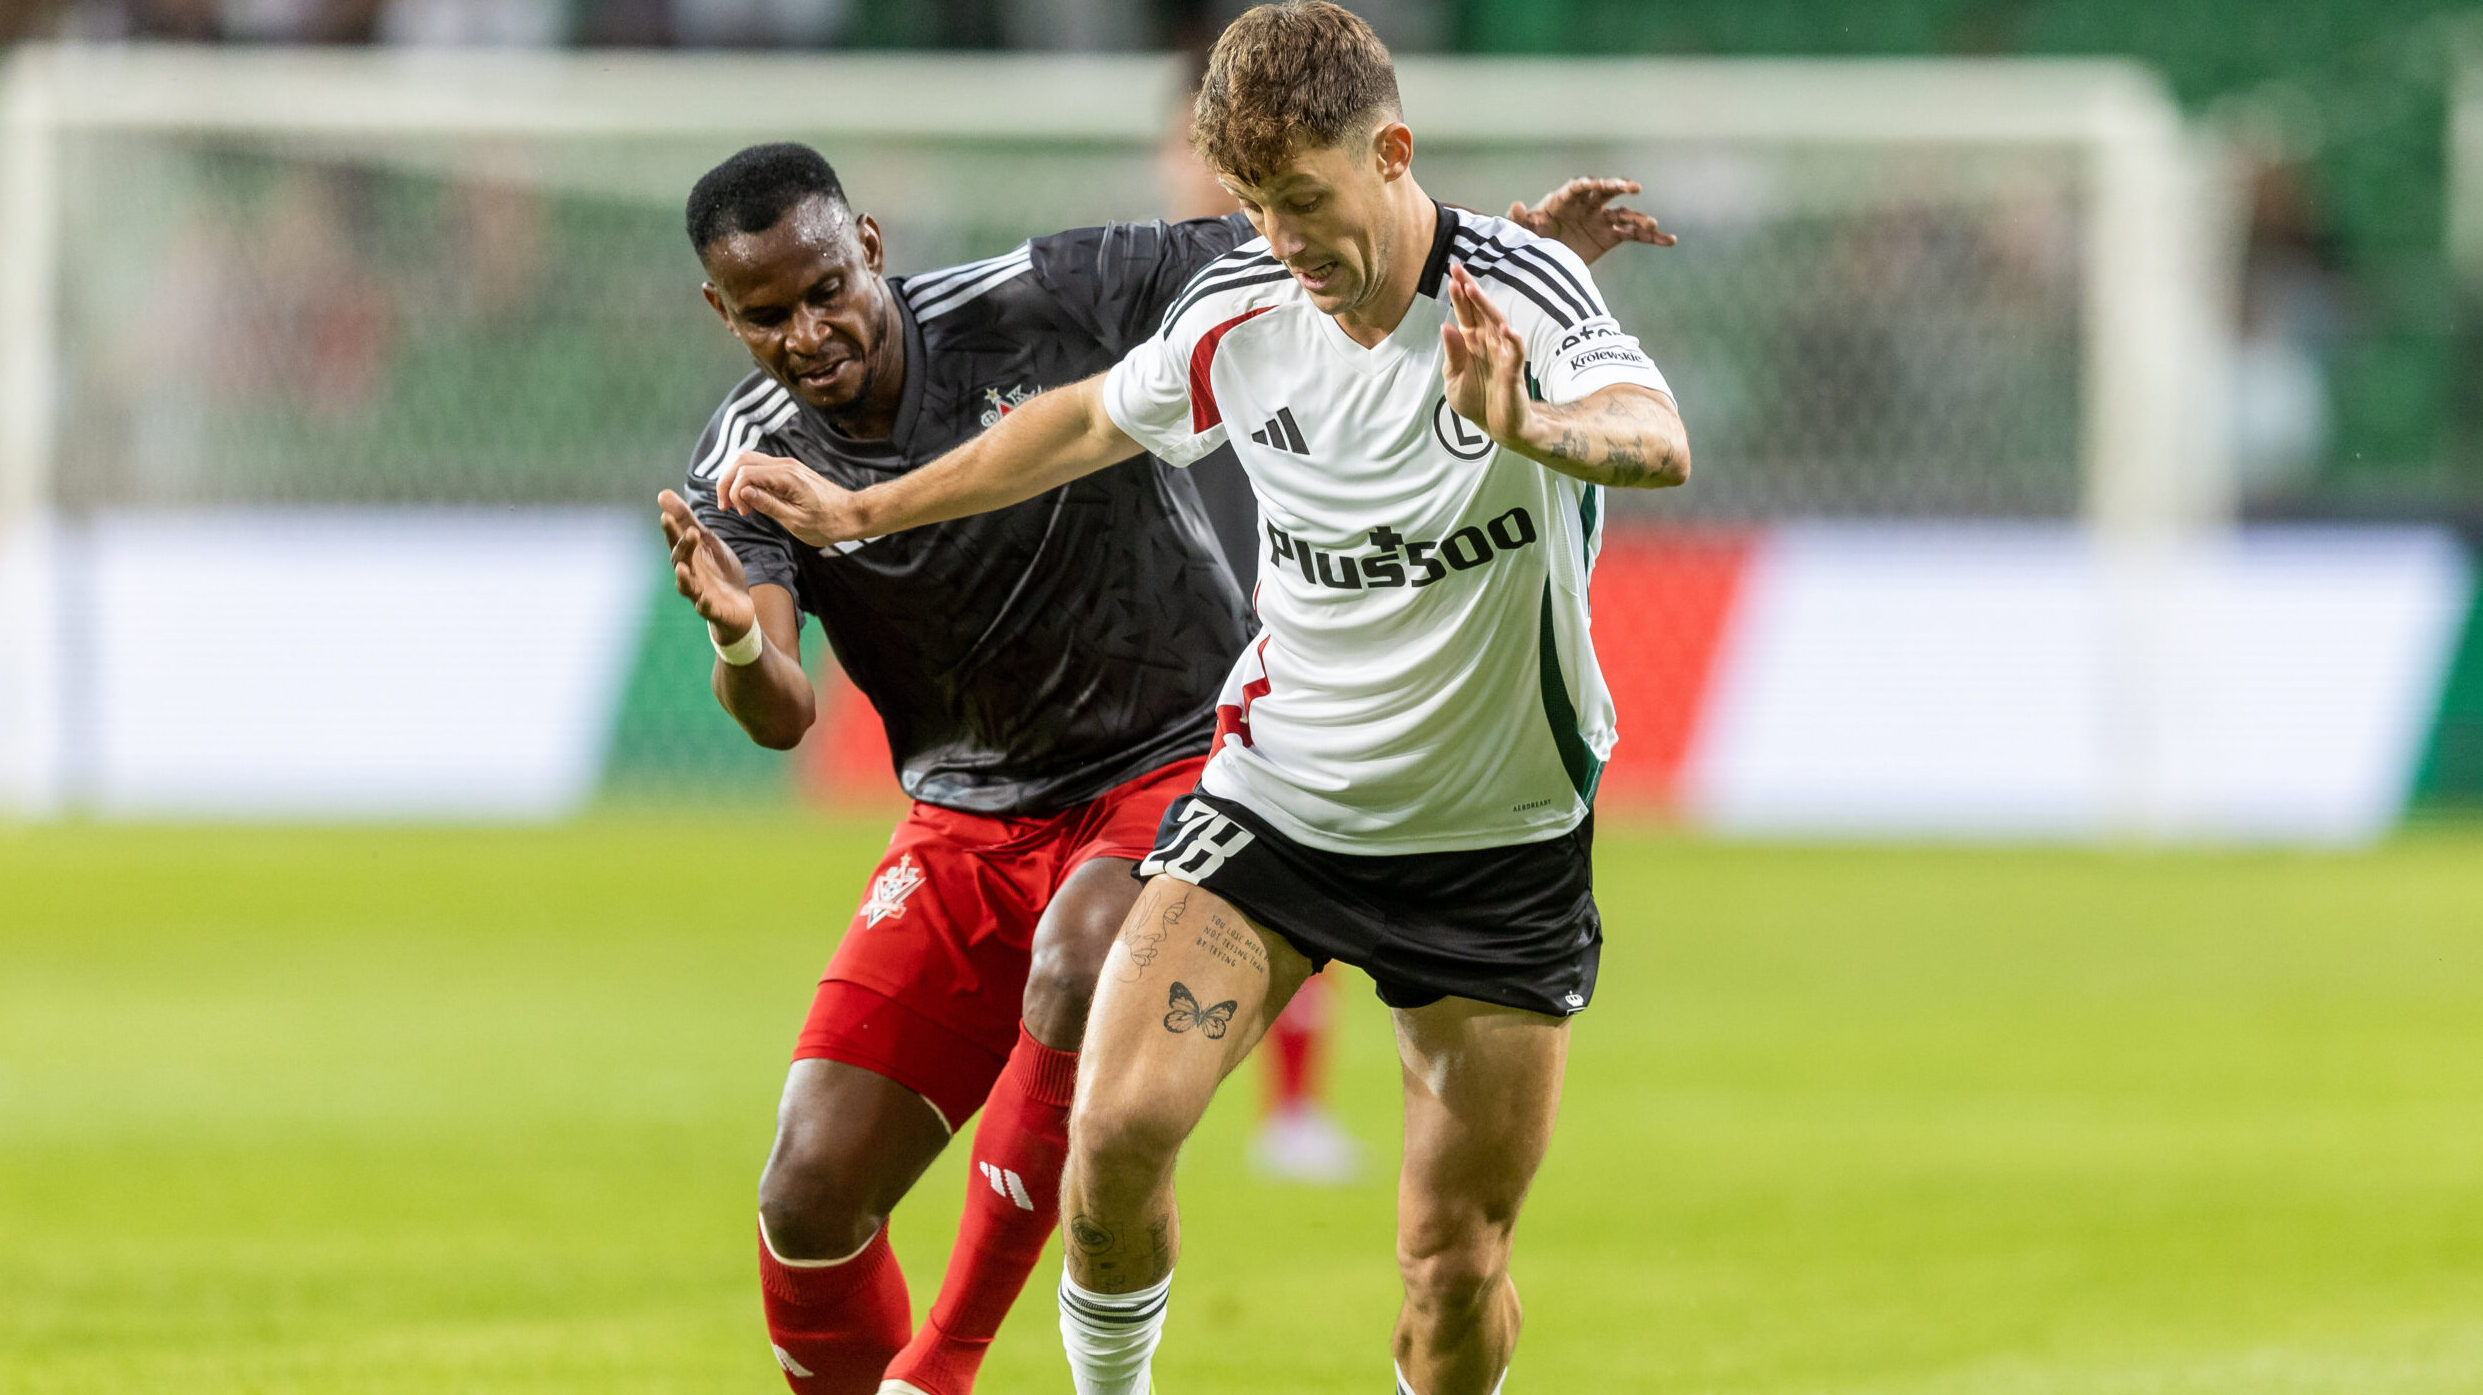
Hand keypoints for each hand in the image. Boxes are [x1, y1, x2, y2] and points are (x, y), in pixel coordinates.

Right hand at [657, 488, 755, 638]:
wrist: (737, 605)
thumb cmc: (717, 571)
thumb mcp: (706, 541)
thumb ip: (686, 520)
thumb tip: (662, 493)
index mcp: (689, 557)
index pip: (676, 541)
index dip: (671, 529)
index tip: (666, 515)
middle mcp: (690, 575)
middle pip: (681, 560)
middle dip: (683, 547)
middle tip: (690, 531)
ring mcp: (700, 593)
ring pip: (687, 586)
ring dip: (683, 578)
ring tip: (682, 568)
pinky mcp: (713, 610)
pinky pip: (706, 608)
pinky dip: (704, 605)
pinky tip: (704, 600)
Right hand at [715, 450, 866, 547]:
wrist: (852, 514)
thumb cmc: (828, 522)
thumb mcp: (797, 521)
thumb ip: (769, 505)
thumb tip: (743, 493)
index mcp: (787, 477)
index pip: (745, 473)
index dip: (734, 492)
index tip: (740, 513)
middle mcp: (785, 465)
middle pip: (741, 459)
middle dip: (727, 481)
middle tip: (727, 506)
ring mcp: (786, 465)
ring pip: (748, 460)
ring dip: (735, 480)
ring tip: (738, 505)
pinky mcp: (788, 471)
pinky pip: (759, 467)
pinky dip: (747, 480)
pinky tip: (750, 499)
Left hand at [1439, 262, 1534, 452]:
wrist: (1496, 426)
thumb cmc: (1476, 400)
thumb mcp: (1454, 379)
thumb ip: (1452, 354)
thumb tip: (1446, 325)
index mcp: (1471, 342)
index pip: (1465, 312)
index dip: (1459, 293)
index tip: (1451, 273)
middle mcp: (1488, 342)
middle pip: (1480, 311)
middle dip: (1470, 290)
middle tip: (1458, 269)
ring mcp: (1502, 354)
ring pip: (1497, 324)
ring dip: (1486, 308)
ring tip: (1473, 291)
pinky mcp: (1513, 371)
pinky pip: (1515, 353)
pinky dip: (1513, 341)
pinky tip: (1507, 330)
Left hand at [1508, 177, 1673, 266]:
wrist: (1545, 257)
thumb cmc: (1531, 237)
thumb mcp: (1522, 230)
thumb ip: (1518, 219)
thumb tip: (1513, 206)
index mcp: (1565, 199)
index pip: (1580, 187)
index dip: (1592, 185)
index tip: (1602, 185)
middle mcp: (1587, 205)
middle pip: (1606, 192)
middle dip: (1619, 188)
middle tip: (1633, 188)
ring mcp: (1602, 219)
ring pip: (1624, 215)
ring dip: (1639, 219)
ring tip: (1654, 226)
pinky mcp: (1611, 236)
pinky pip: (1634, 235)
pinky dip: (1651, 238)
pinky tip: (1669, 241)